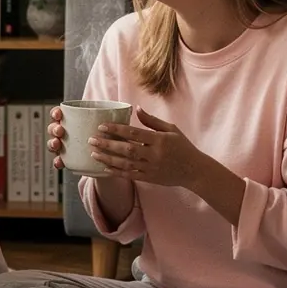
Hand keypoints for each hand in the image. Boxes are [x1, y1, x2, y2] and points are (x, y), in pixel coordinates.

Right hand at [48, 105, 125, 177]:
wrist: (111, 157)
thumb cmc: (112, 137)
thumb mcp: (115, 126)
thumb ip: (121, 118)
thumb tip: (137, 108)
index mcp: (75, 120)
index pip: (62, 113)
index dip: (57, 113)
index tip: (60, 114)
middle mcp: (68, 132)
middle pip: (55, 128)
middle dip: (54, 128)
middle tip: (61, 130)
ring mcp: (68, 146)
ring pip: (55, 144)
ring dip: (53, 143)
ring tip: (58, 145)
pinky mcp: (70, 159)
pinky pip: (61, 161)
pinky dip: (59, 162)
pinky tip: (60, 163)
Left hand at [88, 106, 202, 187]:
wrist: (194, 171)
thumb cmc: (183, 147)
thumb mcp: (171, 130)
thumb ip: (152, 121)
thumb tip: (136, 109)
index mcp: (159, 140)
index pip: (134, 133)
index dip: (117, 130)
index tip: (102, 126)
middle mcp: (154, 155)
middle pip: (126, 149)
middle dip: (107, 144)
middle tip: (91, 140)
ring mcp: (151, 168)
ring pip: (125, 164)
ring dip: (108, 158)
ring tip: (93, 153)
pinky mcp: (150, 178)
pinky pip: (130, 175)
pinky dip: (116, 172)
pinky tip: (104, 167)